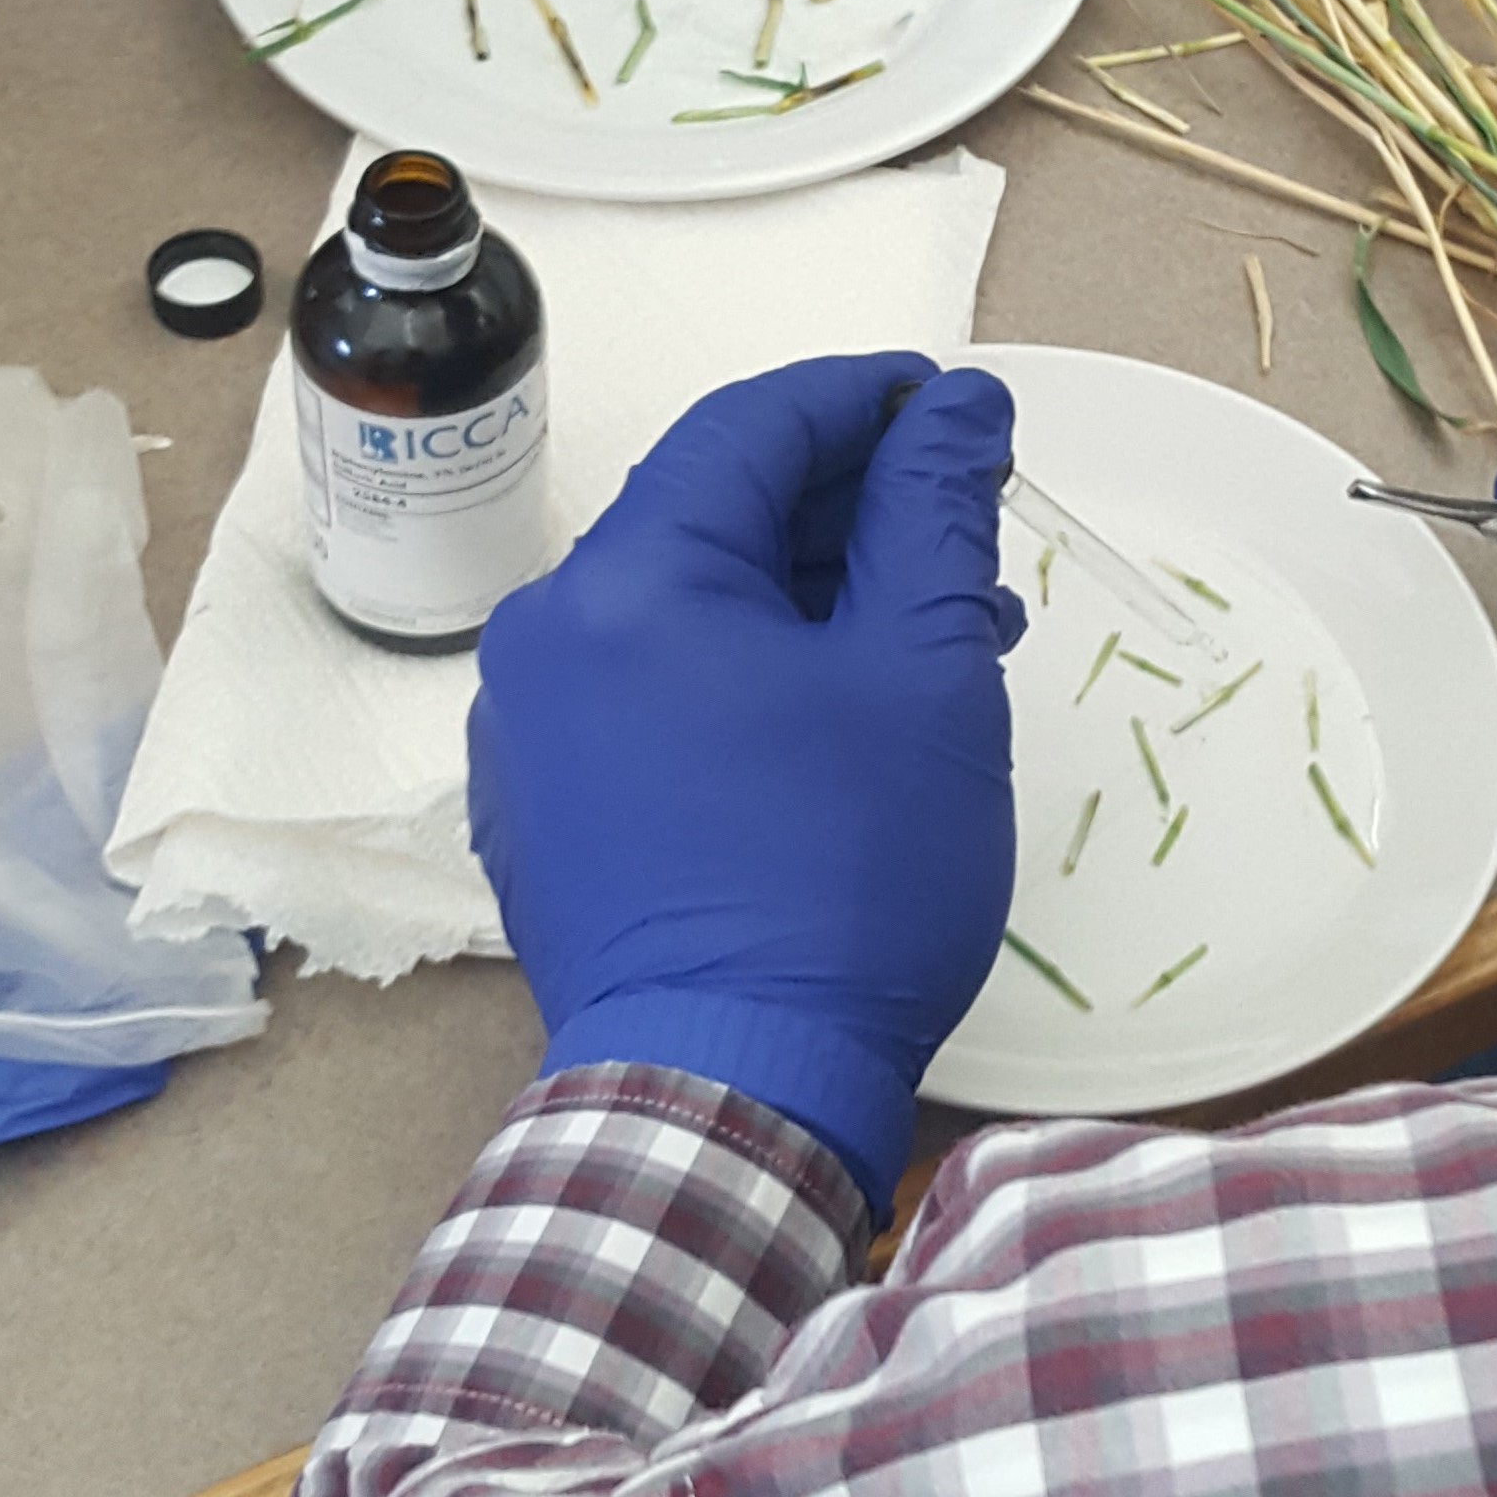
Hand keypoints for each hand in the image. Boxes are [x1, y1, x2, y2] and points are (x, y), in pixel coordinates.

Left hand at [467, 354, 1021, 1210]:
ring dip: (805, 605)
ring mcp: (530, 730)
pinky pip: (646, 698)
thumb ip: (933, 513)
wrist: (732, 1093)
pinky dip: (741, 682)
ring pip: (684, 613)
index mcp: (632, 579)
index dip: (868, 403)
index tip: (956, 412)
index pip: (754, 427)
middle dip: (848, 517)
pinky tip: (835, 730)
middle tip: (966, 545)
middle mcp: (550, 636)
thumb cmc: (839, 884)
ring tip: (928, 651)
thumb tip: (957, 408)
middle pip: (711, 515)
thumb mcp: (922, 675)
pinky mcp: (539, 811)